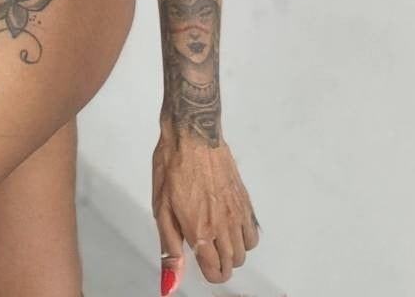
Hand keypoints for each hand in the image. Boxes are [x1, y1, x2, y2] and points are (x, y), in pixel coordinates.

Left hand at [152, 125, 259, 290]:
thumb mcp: (161, 208)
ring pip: (245, 251)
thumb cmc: (171, 167)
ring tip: (216, 238)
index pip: (216, 272)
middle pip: (232, 264)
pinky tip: (230, 226)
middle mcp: (223, 225)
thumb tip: (170, 284)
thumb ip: (169, 248)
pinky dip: (245, 238)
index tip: (199, 262)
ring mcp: (237, 212)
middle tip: (205, 250)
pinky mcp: (244, 200)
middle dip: (219, 264)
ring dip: (232, 252)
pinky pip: (253, 232)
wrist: (192, 133)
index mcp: (200, 230)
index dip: (207, 273)